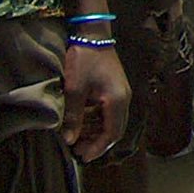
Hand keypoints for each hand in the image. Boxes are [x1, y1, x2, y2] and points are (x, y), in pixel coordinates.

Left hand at [61, 42, 129, 161]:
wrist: (93, 35)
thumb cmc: (85, 61)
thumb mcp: (75, 90)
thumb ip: (74, 117)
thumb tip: (70, 140)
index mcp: (117, 101)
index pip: (112, 133)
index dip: (98, 148)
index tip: (82, 157)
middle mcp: (123, 99)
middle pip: (115, 130)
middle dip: (97, 143)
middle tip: (77, 151)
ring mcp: (121, 93)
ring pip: (112, 122)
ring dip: (96, 133)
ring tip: (77, 139)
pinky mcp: (114, 89)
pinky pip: (108, 113)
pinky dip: (97, 122)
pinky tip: (82, 124)